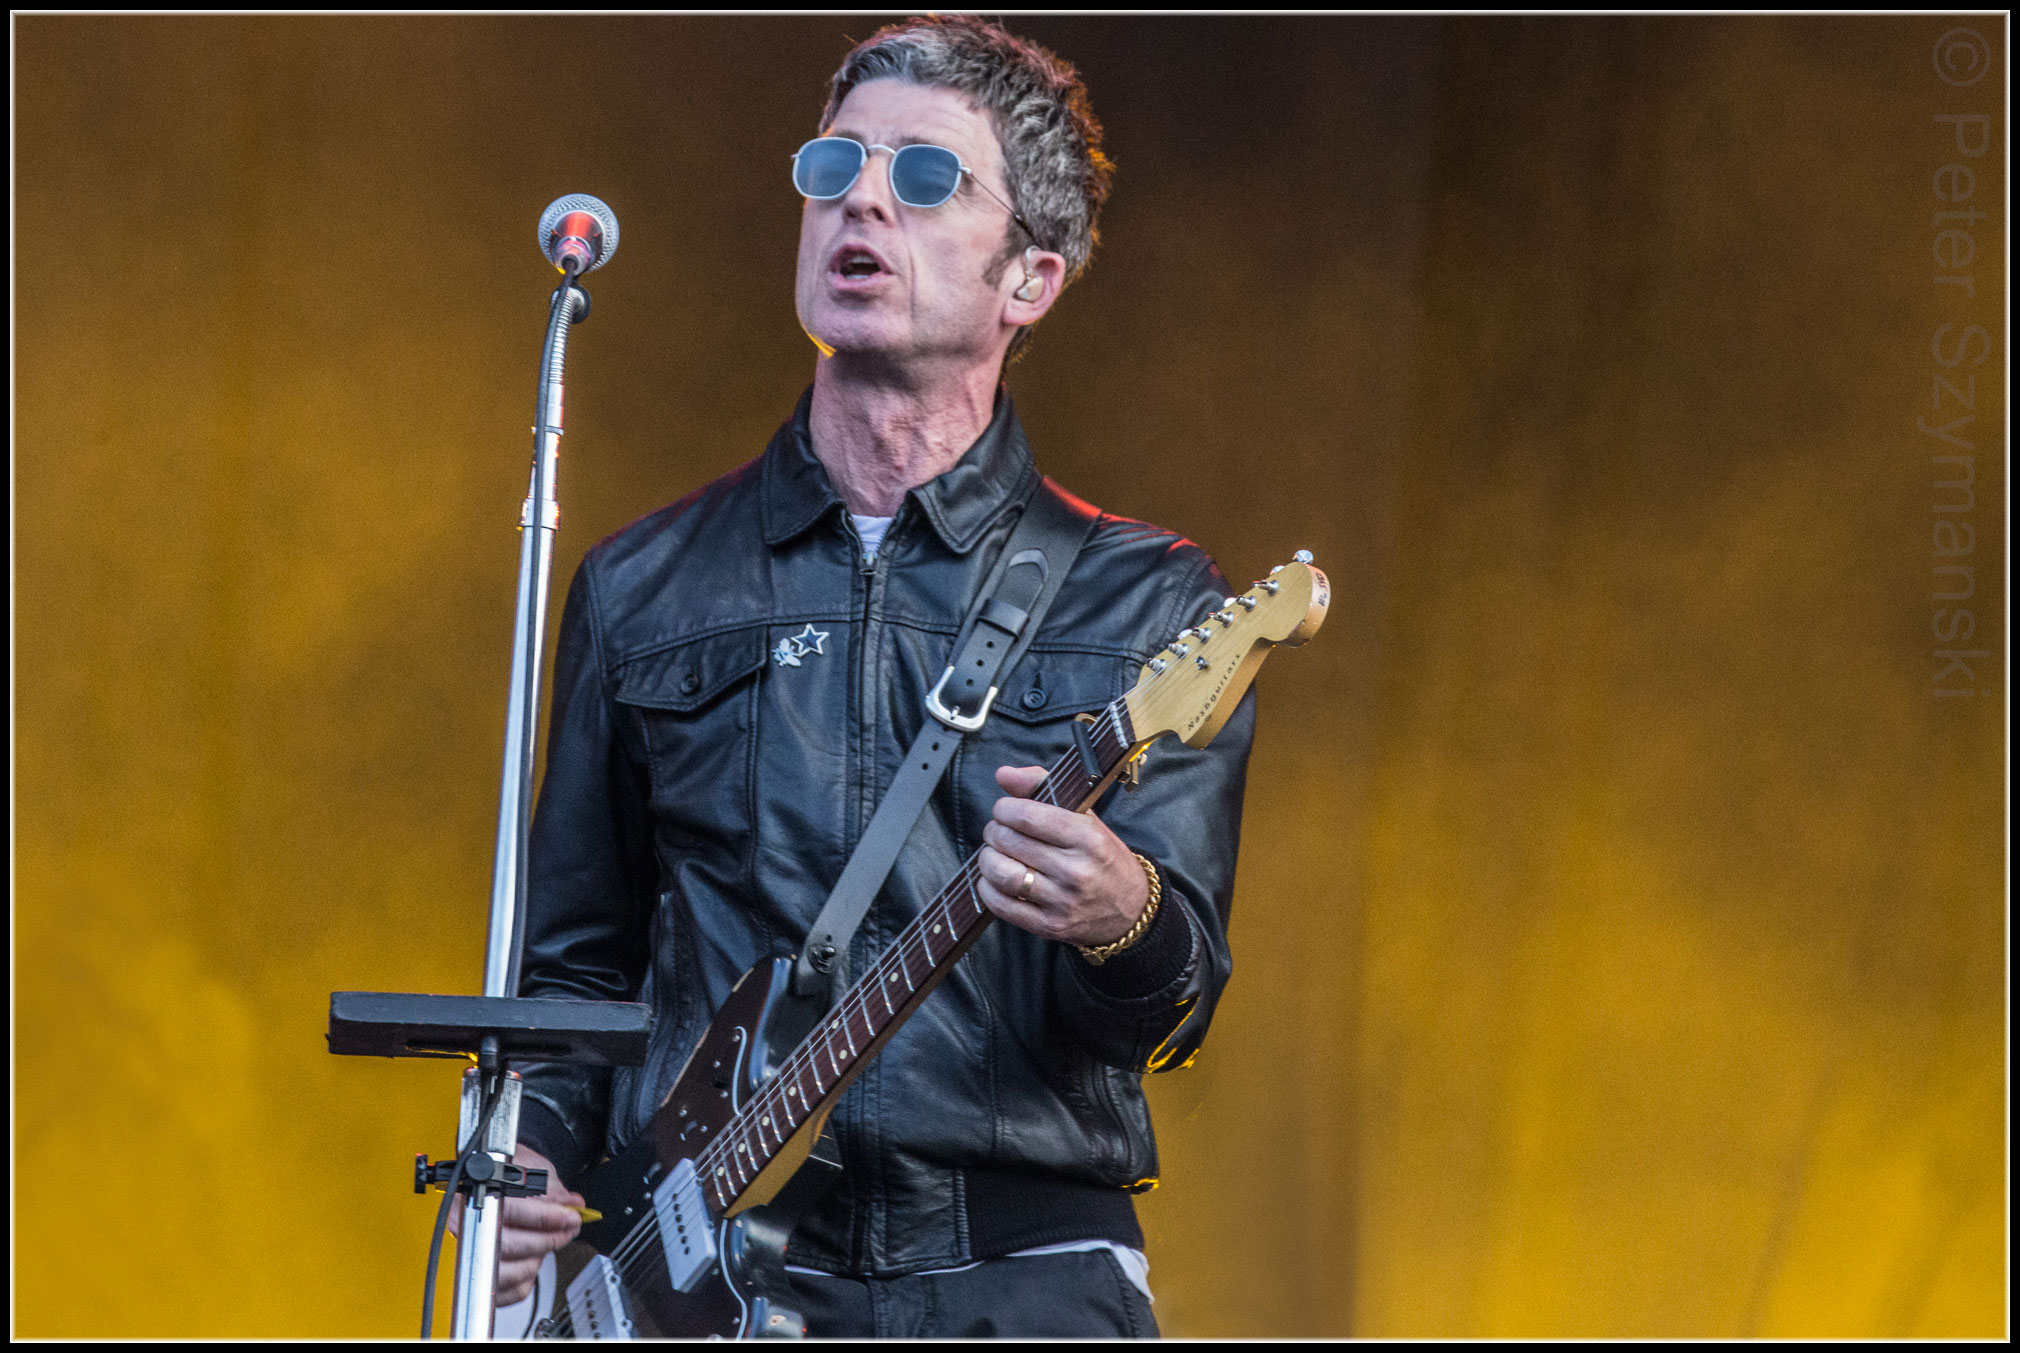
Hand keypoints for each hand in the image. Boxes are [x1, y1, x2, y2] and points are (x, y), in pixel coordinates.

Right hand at [447, 1144, 584, 1306]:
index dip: (544, 1217)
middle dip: (548, 1239)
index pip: (509, 1210)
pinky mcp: (477, 1276)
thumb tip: (572, 1204)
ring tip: (552, 1241)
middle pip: (508, 1245)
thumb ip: (552, 1188)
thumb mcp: (533, 1168)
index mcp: (474, 1194)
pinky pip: (506, 1290)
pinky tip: (534, 1259)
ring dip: (538, 1258)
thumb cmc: (512, 1170)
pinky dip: (527, 1278)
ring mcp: (467, 1253)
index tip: (569, 1216)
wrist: (498, 1174)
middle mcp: (464, 1226)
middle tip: (569, 1228)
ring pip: (507, 1272)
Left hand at [976, 764, 1149, 948]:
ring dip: (988, 859)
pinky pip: (1001, 905)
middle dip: (994, 831)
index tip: (1004, 810)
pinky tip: (995, 879)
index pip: (1027, 816)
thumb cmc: (1102, 857)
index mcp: (1088, 838)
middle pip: (1010, 842)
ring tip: (995, 854)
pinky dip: (988, 888)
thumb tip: (1002, 773)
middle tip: (998, 831)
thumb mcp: (1085, 817)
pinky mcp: (1049, 926)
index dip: (1004, 809)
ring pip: (1001, 874)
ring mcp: (1062, 901)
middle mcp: (1076, 870)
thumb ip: (1043, 787)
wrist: (1130, 910)